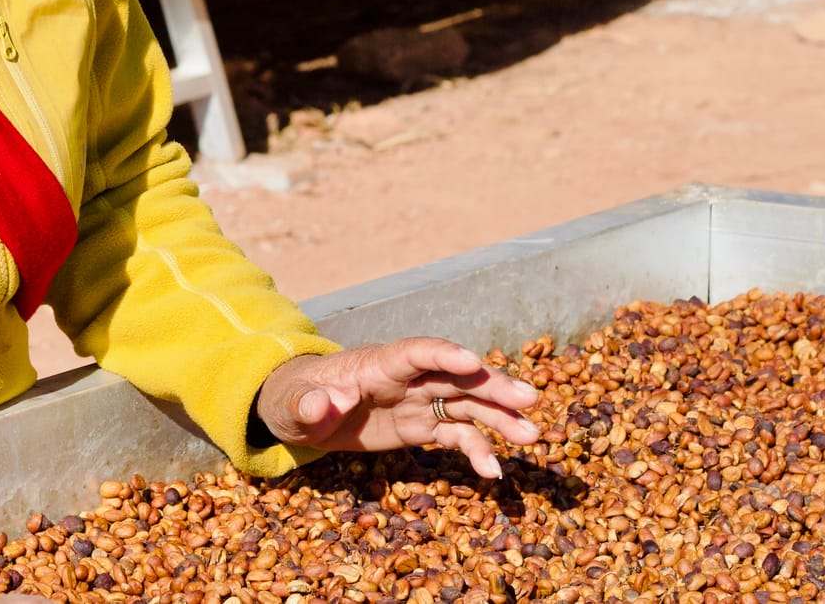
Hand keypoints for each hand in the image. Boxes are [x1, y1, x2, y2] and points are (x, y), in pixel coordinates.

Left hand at [255, 337, 540, 477]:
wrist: (301, 412)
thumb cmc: (295, 400)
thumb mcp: (292, 405)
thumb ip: (307, 404)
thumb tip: (322, 405)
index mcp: (376, 364)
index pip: (414, 352)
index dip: (442, 354)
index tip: (472, 361)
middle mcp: (405, 379)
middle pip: (453, 376)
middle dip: (490, 384)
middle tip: (529, 398)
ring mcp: (417, 401)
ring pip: (466, 403)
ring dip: (499, 416)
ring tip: (532, 435)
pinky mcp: (421, 426)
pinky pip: (455, 435)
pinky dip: (477, 449)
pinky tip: (494, 471)